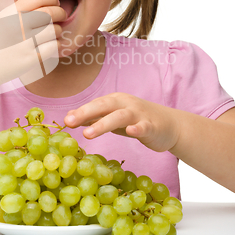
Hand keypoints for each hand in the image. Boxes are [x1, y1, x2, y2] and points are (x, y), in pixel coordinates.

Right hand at [0, 0, 66, 92]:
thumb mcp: (1, 19)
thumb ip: (19, 11)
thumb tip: (45, 4)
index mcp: (10, 13)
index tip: (55, 3)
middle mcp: (18, 25)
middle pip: (50, 13)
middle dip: (60, 13)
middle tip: (62, 16)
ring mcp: (25, 42)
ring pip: (54, 30)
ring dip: (58, 30)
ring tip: (54, 32)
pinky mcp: (31, 57)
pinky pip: (53, 46)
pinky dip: (56, 44)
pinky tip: (52, 44)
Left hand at [64, 93, 180, 152]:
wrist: (170, 125)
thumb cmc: (136, 121)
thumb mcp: (112, 118)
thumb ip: (93, 118)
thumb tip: (68, 118)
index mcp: (114, 101)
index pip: (94, 105)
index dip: (79, 112)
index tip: (64, 122)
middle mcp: (125, 104)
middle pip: (103, 106)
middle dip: (85, 113)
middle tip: (69, 123)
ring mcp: (139, 114)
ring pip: (120, 116)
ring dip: (103, 123)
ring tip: (88, 133)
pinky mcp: (152, 126)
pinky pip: (144, 126)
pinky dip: (137, 128)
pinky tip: (131, 131)